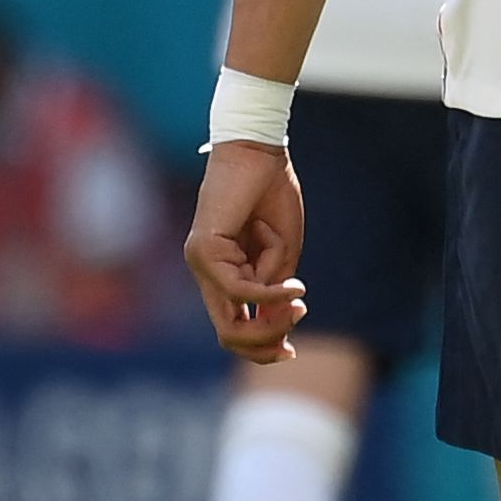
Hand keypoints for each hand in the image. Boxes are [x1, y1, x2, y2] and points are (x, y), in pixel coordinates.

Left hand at [184, 139, 307, 360]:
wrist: (259, 151)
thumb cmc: (271, 194)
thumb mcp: (281, 253)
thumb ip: (275, 290)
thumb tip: (277, 328)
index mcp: (224, 275)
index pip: (234, 329)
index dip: (262, 348)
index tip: (292, 350)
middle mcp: (207, 274)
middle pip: (228, 336)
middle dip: (266, 344)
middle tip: (297, 325)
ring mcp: (201, 265)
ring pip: (231, 324)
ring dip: (272, 321)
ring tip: (299, 300)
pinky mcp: (204, 252)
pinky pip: (240, 292)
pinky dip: (270, 295)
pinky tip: (294, 288)